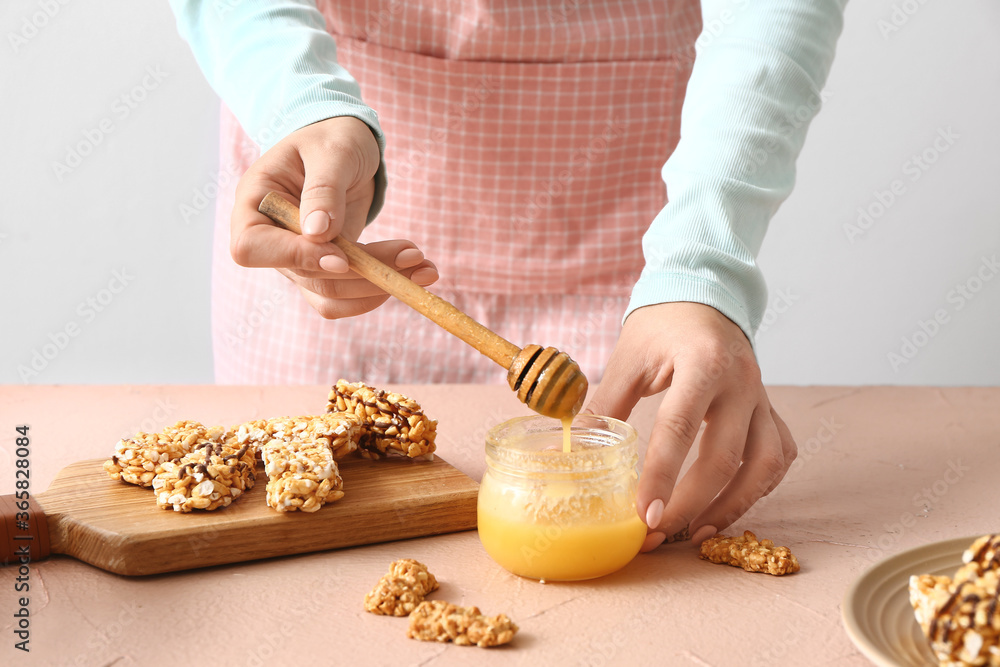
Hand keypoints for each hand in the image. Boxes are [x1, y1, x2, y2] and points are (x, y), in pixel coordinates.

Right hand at [229, 116, 438, 317]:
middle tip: (412, 255)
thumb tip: (318, 233)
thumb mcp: (332, 150)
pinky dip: (383, 288)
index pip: (252, 248)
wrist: (344, 145)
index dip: (295, 258)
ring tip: (424, 266)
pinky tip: (418, 271)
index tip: (342, 259)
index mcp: (255, 202)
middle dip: (362, 274)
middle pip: (306, 277)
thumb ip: (323, 188)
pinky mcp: (326, 268)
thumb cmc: (331, 136)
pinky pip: (349, 294)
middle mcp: (271, 238)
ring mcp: (297, 259)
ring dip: (379, 288)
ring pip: (331, 295)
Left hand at [585, 302, 795, 550]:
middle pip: (725, 458)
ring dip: (732, 505)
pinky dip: (758, 487)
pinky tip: (730, 505)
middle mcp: (740, 382)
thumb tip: (570, 450)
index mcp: (701, 363)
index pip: (679, 428)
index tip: (643, 515)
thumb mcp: (628, 358)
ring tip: (695, 533)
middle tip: (657, 534)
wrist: (704, 296)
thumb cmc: (662, 325)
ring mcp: (761, 396)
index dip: (661, 476)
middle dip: (690, 504)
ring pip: (763, 465)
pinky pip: (778, 456)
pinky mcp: (769, 408)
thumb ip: (605, 405)